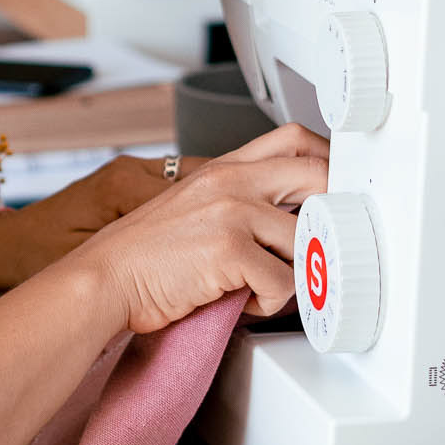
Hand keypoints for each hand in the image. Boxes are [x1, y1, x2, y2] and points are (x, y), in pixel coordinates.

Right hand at [0, 122, 326, 293]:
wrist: (103, 279)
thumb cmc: (143, 256)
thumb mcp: (192, 208)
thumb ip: (236, 202)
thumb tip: (286, 223)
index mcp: (222, 168)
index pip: (293, 140)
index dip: (328, 159)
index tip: (341, 184)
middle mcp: (231, 182)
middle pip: (316, 176)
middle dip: (334, 213)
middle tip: (325, 243)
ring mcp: (231, 213)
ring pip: (304, 244)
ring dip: (292, 276)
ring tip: (256, 286)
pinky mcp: (229, 251)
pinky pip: (282, 284)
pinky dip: (266, 304)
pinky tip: (238, 300)